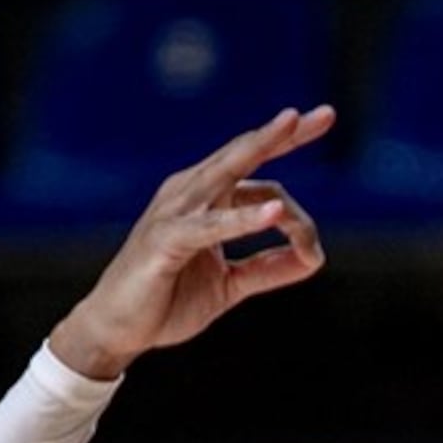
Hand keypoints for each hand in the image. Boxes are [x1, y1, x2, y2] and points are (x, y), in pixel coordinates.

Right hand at [49, 107, 334, 379]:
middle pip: (243, 152)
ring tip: (292, 123)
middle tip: (326, 113)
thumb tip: (313, 260)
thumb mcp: (230, 286)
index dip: (292, 178)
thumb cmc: (167, 301)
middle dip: (283, 132)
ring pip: (226, 170)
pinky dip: (242, 219)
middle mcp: (190, 192)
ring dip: (261, 145)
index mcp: (206, 198)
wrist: (117, 329)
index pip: (256, 171)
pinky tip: (272, 213)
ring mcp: (175, 211)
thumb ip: (268, 270)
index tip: (318, 204)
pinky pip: (210, 225)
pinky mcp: (166, 239)